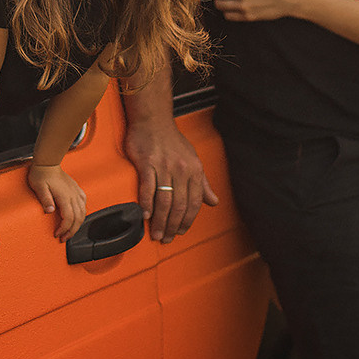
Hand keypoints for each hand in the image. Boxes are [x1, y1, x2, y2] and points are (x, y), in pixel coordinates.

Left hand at [27, 163, 87, 240]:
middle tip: (64, 238)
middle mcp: (72, 195)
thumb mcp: (39, 187)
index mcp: (64, 196)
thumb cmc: (41, 174)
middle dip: (72, 231)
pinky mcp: (76, 189)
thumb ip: (45, 199)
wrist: (47, 162)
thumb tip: (50, 210)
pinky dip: (82, 212)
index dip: (64, 229)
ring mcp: (75, 192)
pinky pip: (84, 203)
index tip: (57, 234)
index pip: (68, 218)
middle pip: (78, 218)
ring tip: (70, 231)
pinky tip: (78, 215)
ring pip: (83, 212)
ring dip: (78, 224)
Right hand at [123, 117, 217, 243]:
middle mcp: (181, 169)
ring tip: (156, 233)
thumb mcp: (193, 160)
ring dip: (160, 221)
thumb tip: (213, 201)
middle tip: (166, 238)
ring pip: (164, 201)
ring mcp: (164, 167)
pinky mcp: (147, 163)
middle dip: (173, 226)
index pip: (194, 203)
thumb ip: (202, 184)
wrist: (153, 120)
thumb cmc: (172, 140)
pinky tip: (145, 215)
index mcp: (195, 170)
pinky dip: (147, 204)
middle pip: (179, 206)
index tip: (180, 232)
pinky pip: (148, 188)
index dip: (188, 221)